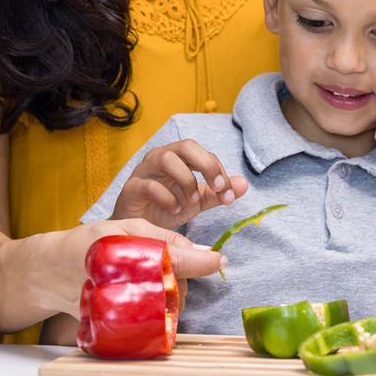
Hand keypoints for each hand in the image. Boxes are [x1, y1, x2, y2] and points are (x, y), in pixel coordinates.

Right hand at [40, 219, 224, 318]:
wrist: (46, 272)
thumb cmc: (85, 244)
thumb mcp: (123, 227)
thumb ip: (162, 237)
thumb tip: (201, 252)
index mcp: (125, 255)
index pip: (172, 263)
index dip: (199, 262)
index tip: (220, 259)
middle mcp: (122, 286)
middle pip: (171, 287)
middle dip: (178, 278)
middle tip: (164, 265)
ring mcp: (117, 310)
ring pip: (162, 304)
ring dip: (167, 293)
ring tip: (150, 278)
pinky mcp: (114, 327)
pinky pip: (147, 319)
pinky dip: (153, 307)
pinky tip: (145, 296)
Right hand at [110, 139, 248, 229]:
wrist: (138, 230)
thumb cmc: (166, 207)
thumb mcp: (197, 201)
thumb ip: (217, 192)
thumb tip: (244, 184)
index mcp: (179, 158)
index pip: (204, 153)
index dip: (219, 171)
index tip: (230, 196)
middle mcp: (161, 158)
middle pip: (185, 145)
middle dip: (207, 165)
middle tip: (218, 188)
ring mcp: (144, 171)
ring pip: (166, 158)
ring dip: (185, 180)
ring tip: (192, 201)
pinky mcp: (131, 188)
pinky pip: (148, 185)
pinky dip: (167, 198)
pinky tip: (175, 210)